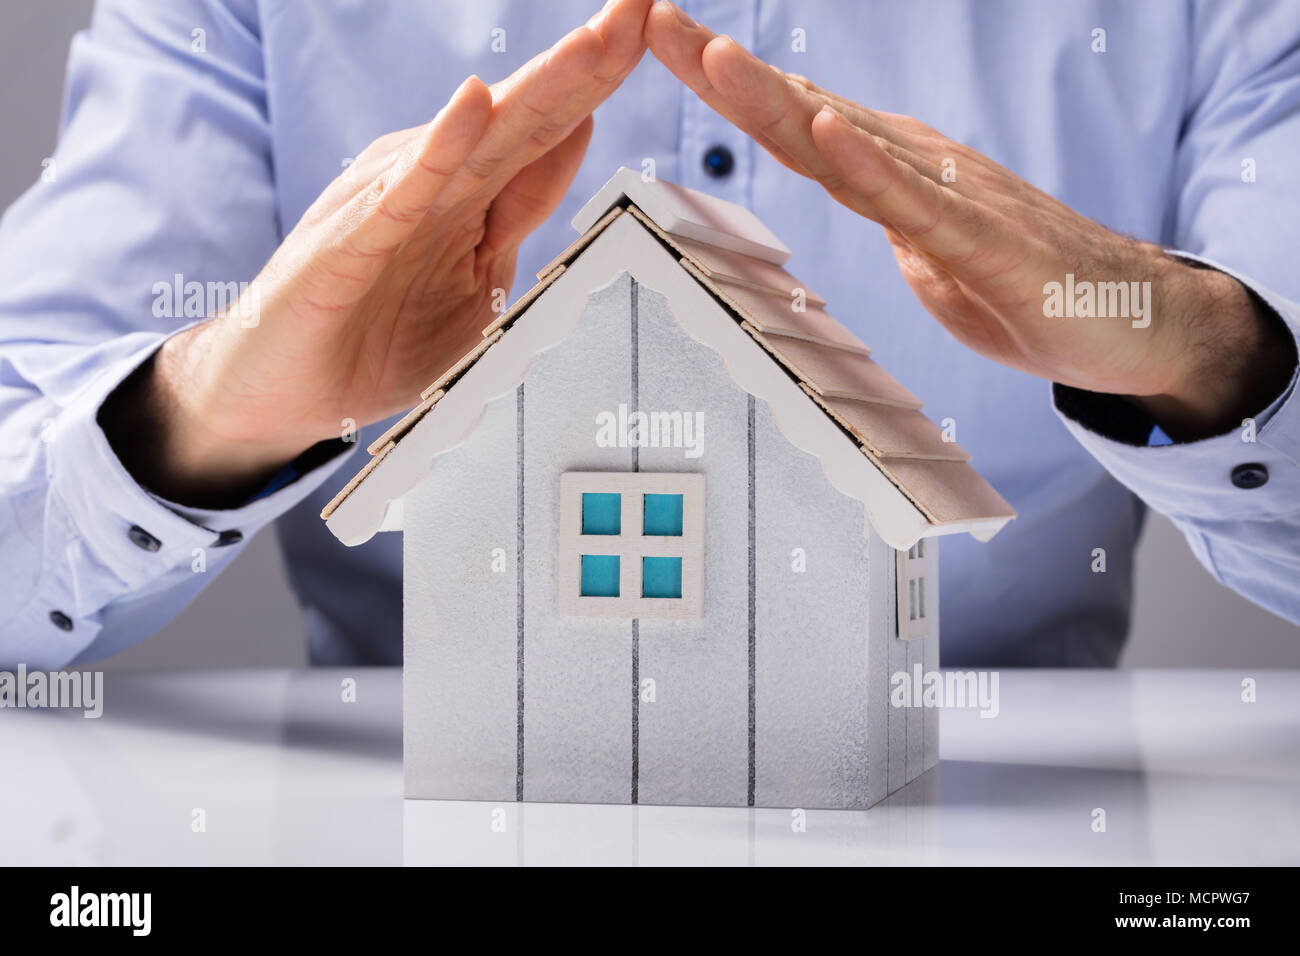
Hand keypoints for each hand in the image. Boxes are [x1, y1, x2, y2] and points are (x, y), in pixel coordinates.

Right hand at [105, 0, 651, 505]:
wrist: (286, 390)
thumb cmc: (377, 336)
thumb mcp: (478, 278)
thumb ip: (523, 210)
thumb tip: (580, 140)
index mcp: (473, 193)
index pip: (553, 128)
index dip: (605, 77)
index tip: (656, 25)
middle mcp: (437, 180)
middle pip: (530, 115)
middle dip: (592, 60)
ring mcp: (393, 203)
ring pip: (481, 137)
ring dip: (541, 88)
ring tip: (597, 39)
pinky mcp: (353, 238)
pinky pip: (404, 190)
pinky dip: (441, 146)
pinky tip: (474, 105)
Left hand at [646, 2, 1294, 440]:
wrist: (1132, 319)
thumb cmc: (1027, 286)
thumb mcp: (930, 252)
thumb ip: (884, 212)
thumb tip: (845, 185)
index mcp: (891, 172)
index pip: (792, 121)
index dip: (727, 86)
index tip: (664, 46)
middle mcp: (912, 165)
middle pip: (801, 112)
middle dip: (724, 70)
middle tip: (655, 21)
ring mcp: (947, 194)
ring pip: (845, 142)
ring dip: (775, 99)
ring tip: (712, 56)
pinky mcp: (980, 238)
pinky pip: (912, 201)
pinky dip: (866, 166)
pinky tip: (823, 130)